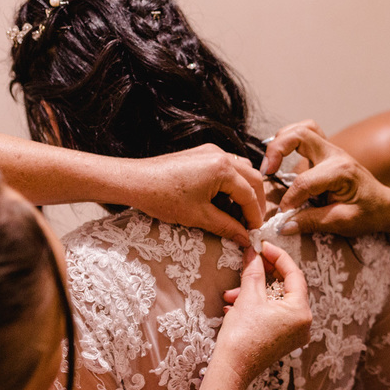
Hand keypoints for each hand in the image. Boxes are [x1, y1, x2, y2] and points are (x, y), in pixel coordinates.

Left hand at [127, 144, 266, 244]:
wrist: (134, 181)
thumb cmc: (162, 196)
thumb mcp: (199, 216)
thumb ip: (227, 226)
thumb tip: (244, 238)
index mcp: (222, 169)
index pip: (250, 195)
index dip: (255, 216)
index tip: (254, 233)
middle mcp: (220, 155)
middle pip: (252, 180)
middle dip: (255, 204)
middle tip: (251, 225)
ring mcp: (211, 152)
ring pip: (242, 172)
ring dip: (245, 193)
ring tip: (238, 215)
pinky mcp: (201, 154)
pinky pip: (227, 168)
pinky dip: (232, 185)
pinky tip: (224, 202)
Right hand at [213, 242, 311, 383]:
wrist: (231, 370)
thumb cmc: (242, 336)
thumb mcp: (248, 297)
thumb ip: (254, 271)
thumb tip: (254, 253)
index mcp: (301, 311)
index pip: (294, 274)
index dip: (278, 257)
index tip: (263, 246)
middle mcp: (303, 323)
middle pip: (286, 288)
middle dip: (263, 275)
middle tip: (250, 263)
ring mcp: (295, 334)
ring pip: (277, 301)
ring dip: (255, 292)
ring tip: (232, 293)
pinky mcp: (284, 340)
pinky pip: (274, 314)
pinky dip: (258, 306)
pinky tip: (236, 305)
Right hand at [259, 121, 389, 236]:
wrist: (387, 205)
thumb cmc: (370, 214)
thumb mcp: (343, 222)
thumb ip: (312, 222)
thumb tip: (283, 225)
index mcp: (341, 171)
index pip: (304, 182)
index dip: (289, 200)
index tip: (284, 216)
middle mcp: (335, 154)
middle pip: (299, 135)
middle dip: (277, 151)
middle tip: (266, 172)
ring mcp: (331, 150)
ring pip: (302, 128)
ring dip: (282, 140)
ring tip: (270, 162)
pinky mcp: (327, 152)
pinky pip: (306, 134)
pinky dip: (290, 139)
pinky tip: (281, 156)